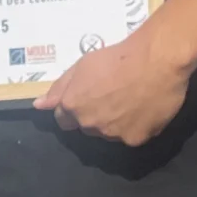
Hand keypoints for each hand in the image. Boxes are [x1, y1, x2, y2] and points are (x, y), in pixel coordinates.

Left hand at [34, 29, 192, 144]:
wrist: (157, 60)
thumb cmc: (118, 57)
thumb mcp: (82, 66)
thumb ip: (59, 88)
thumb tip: (39, 106)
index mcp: (73, 106)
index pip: (63, 120)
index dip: (74, 108)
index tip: (88, 98)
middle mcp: (90, 124)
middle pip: (86, 127)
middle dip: (93, 116)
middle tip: (111, 97)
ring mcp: (113, 134)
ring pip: (108, 134)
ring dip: (113, 123)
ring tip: (130, 102)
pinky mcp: (136, 139)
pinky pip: (131, 136)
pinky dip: (135, 126)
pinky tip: (143, 109)